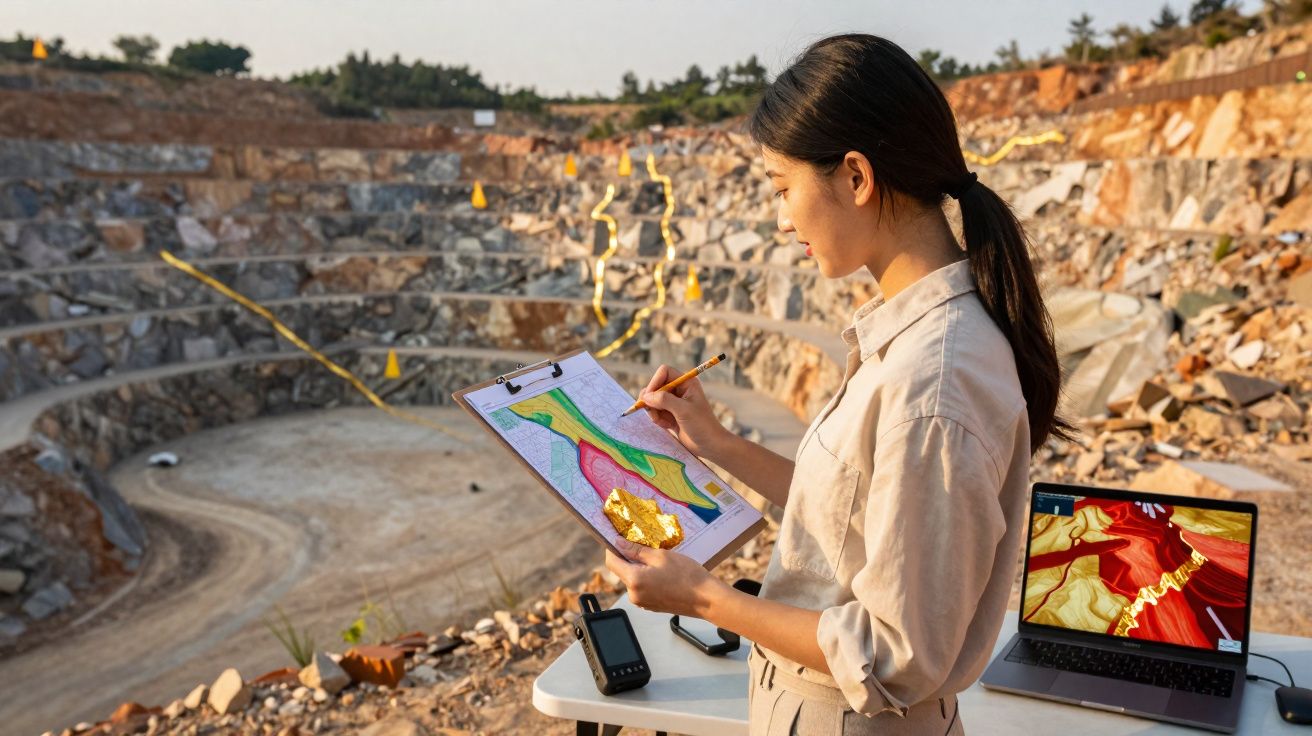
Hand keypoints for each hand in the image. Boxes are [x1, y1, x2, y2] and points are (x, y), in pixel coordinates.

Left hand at [604, 539, 726, 617]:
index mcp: (634, 580)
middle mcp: (634, 595)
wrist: (706, 599)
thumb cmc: (687, 576)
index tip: (619, 539)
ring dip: (639, 568)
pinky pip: (642, 588)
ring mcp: (642, 603)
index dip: (613, 548)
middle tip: (644, 545)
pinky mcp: (651, 606)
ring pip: (633, 579)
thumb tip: (619, 543)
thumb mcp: (660, 555)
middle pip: (622, 571)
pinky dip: (647, 578)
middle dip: (629, 557)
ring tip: (657, 559)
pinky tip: (662, 572)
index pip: (611, 562)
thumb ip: (636, 550)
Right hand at [639, 364, 728, 458]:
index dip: (655, 382)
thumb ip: (664, 400)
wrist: (710, 445)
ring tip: (663, 422)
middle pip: (655, 386)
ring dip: (653, 411)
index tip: (649, 397)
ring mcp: (674, 402)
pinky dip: (657, 418)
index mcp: (686, 382)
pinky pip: (655, 411)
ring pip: (652, 400)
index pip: (664, 372)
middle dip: (651, 400)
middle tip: (652, 412)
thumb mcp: (683, 410)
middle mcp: (679, 389)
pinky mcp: (670, 414)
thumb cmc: (701, 425)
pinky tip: (667, 426)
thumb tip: (645, 396)